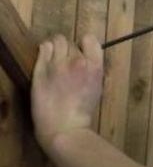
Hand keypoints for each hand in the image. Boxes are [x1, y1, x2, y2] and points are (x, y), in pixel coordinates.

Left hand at [31, 33, 103, 152]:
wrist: (64, 127)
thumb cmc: (82, 112)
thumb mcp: (97, 88)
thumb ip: (93, 69)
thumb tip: (86, 58)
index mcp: (94, 66)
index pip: (90, 38)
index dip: (84, 45)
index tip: (81, 54)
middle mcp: (77, 61)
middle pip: (71, 42)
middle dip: (68, 50)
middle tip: (65, 63)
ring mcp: (57, 64)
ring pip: (56, 41)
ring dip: (56, 48)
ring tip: (54, 61)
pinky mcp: (41, 69)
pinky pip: (43, 47)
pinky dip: (45, 50)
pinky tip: (46, 60)